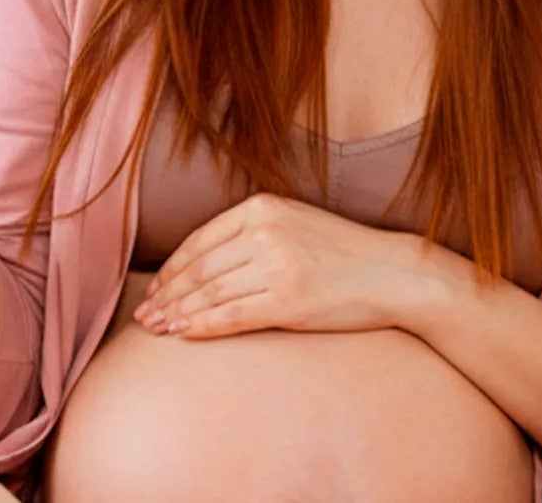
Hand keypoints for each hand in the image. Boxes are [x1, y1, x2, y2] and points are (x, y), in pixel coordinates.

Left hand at [131, 192, 463, 338]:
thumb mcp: (294, 224)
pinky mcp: (289, 300)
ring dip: (178, 313)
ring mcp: (277, 266)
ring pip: (210, 293)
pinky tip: (184, 334)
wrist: (396, 274)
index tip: (156, 288)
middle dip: (167, 295)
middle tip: (145, 315)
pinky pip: (232, 315)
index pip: (200, 241)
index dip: (172, 269)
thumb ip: (250, 233)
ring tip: (157, 328)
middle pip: (200, 268)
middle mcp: (266, 233)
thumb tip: (200, 262)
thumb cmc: (343, 254)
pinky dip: (202, 326)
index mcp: (263, 208)